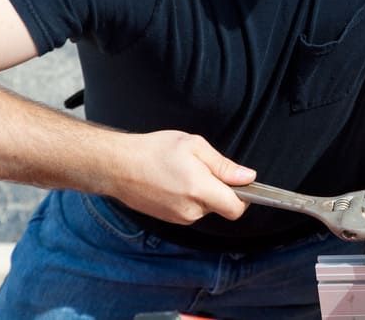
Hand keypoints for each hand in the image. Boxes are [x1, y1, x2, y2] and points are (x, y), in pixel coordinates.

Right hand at [106, 130, 255, 224]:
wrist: (117, 165)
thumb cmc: (153, 151)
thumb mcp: (194, 146)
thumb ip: (223, 165)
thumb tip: (248, 177)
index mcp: (199, 190)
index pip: (236, 209)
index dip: (244, 197)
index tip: (241, 182)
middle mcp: (190, 210)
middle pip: (221, 207)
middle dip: (220, 189)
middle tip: (202, 167)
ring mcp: (178, 218)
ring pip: (205, 208)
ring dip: (203, 193)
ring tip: (184, 172)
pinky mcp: (169, 219)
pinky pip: (190, 210)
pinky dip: (189, 197)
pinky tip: (174, 181)